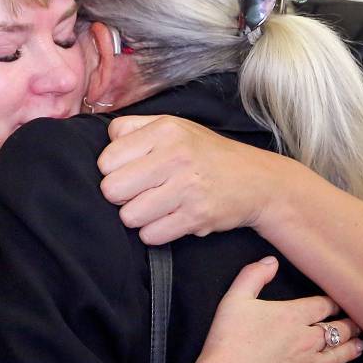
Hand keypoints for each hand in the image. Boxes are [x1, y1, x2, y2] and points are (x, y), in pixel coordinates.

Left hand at [99, 115, 297, 243]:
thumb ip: (136, 128)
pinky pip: (151, 235)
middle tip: (139, 193)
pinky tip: (169, 219)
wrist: (257, 180)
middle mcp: (175, 155)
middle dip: (120, 197)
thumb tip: (105, 141)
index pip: (106, 159)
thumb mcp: (175, 127)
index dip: (112, 171)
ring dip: (138, 217)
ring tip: (157, 206)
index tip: (129, 173)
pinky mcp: (196, 216)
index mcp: (164, 130)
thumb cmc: (206, 154)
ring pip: (129, 216)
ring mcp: (187, 187)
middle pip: (111, 189)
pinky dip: (155, 232)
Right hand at [192, 257, 361, 362]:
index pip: (322, 306)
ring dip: (351, 349)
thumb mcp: (235, 299)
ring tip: (361, 345)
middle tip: (358, 324)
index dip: (333, 303)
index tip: (340, 302)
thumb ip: (253, 276)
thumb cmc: (229, 340)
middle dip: (349, 325)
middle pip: (336, 330)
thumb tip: (271, 261)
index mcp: (292, 316)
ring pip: (337, 356)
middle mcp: (307, 340)